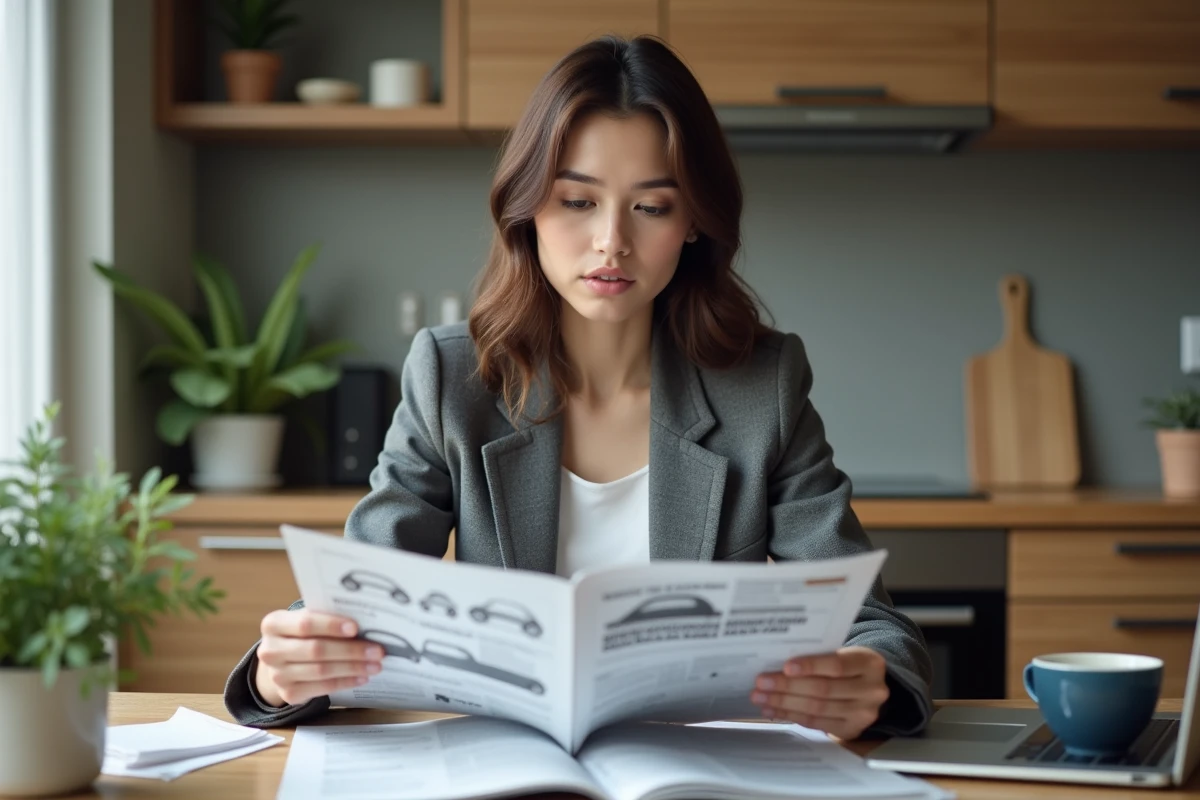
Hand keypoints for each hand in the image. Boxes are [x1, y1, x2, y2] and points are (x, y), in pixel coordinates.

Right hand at [254, 609, 383, 707]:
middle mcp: (270, 650)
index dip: (331, 626)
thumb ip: (325, 617)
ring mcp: (277, 675)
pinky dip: (346, 682)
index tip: (356, 628)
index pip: (305, 624)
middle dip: (351, 650)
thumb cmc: (300, 634)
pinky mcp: (289, 694)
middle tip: (377, 650)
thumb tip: (366, 620)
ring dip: (353, 667)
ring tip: (375, 664)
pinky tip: (362, 677)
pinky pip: (323, 688)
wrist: (279, 662)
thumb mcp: (305, 620)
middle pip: (316, 650)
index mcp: (274, 624)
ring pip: (322, 671)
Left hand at [749, 646, 888, 739]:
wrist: (869, 688)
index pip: (837, 665)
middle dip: (788, 686)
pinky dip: (791, 715)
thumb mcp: (843, 654)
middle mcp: (871, 691)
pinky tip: (772, 710)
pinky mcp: (851, 730)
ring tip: (760, 697)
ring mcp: (863, 714)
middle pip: (823, 689)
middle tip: (761, 683)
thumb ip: (818, 656)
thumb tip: (776, 662)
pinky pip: (816, 723)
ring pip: (817, 708)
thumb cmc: (847, 665)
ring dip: (784, 703)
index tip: (785, 666)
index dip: (811, 666)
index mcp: (869, 664)